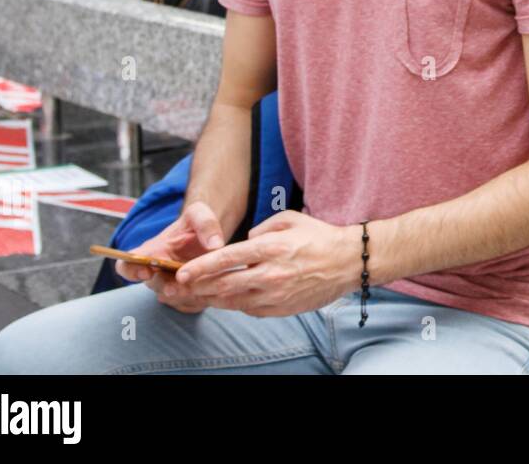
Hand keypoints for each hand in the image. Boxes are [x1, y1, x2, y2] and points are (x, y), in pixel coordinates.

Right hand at [116, 201, 226, 313]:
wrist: (210, 237)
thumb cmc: (196, 225)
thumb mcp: (200, 214)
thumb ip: (206, 224)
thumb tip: (215, 245)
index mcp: (151, 252)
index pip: (127, 265)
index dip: (130, 271)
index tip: (146, 271)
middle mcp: (157, 272)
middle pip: (153, 285)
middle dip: (163, 287)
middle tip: (174, 286)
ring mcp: (171, 285)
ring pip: (171, 297)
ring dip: (182, 295)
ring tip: (197, 287)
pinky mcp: (187, 295)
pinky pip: (189, 304)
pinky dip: (198, 299)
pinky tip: (209, 291)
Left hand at [173, 210, 359, 317]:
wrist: (349, 262)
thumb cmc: (319, 237)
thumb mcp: (289, 219)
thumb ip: (262, 227)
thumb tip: (244, 240)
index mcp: (270, 247)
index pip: (226, 259)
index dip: (200, 267)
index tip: (181, 272)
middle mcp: (270, 273)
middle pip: (223, 285)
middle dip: (198, 288)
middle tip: (180, 288)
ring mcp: (276, 294)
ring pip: (233, 301)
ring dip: (212, 299)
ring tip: (196, 295)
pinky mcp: (282, 308)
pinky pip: (250, 309)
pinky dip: (235, 304)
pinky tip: (228, 299)